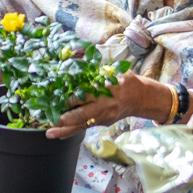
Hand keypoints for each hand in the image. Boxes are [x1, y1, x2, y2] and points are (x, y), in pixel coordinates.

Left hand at [44, 72, 170, 138]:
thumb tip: (75, 58)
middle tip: (53, 118)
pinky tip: (59, 134)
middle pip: (83, 113)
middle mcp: (105, 105)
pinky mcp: (101, 122)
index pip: (88, 95)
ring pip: (82, 124)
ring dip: (65, 129)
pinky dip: (71, 131)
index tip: (60, 98)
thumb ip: (96, 69)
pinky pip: (84, 127)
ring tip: (50, 133)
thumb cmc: (125, 81)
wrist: (142, 98)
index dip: (74, 98)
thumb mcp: (114, 71)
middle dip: (67, 117)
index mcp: (107, 90)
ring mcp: (103, 116)